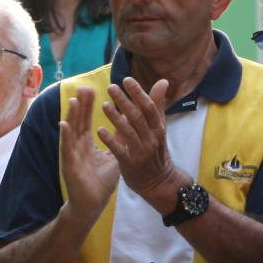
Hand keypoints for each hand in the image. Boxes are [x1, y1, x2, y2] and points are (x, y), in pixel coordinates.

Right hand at [59, 86, 121, 219]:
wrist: (92, 204)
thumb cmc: (100, 182)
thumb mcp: (114, 157)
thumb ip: (118, 141)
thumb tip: (128, 125)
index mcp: (86, 144)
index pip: (87, 121)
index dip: (88, 106)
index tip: (91, 89)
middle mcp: (77, 146)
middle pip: (78, 121)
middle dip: (80, 105)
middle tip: (83, 87)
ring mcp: (71, 155)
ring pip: (71, 132)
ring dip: (71, 116)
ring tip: (73, 100)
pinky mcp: (69, 165)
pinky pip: (66, 148)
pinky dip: (65, 136)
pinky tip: (63, 125)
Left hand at [98, 77, 177, 200]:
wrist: (159, 182)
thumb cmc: (156, 151)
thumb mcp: (159, 128)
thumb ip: (158, 105)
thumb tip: (163, 81)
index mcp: (158, 128)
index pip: (149, 107)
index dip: (138, 93)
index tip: (127, 80)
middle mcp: (151, 139)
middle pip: (138, 117)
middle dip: (125, 101)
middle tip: (111, 87)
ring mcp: (141, 152)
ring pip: (128, 132)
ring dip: (116, 118)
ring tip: (104, 105)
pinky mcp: (130, 164)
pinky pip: (120, 150)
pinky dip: (110, 140)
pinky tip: (99, 130)